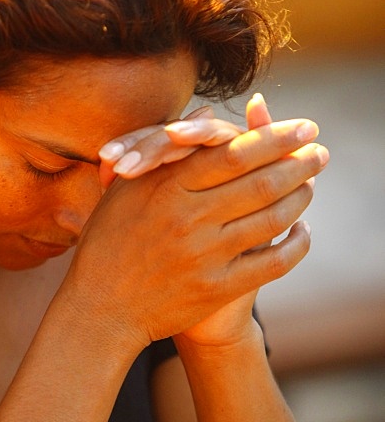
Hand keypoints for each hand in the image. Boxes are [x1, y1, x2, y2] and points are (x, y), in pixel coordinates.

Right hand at [65, 95, 327, 350]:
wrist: (101, 307)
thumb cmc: (110, 240)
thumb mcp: (128, 188)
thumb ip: (169, 151)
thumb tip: (207, 114)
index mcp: (166, 187)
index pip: (234, 153)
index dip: (275, 138)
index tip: (303, 129)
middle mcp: (188, 218)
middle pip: (260, 182)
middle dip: (299, 164)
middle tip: (321, 152)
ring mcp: (205, 255)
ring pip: (272, 219)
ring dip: (300, 199)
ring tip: (311, 186)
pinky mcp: (217, 288)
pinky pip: (273, 263)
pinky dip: (296, 245)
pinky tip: (302, 231)